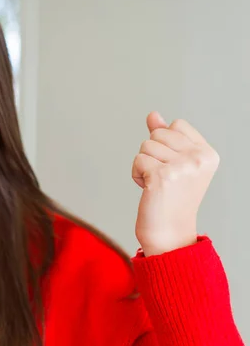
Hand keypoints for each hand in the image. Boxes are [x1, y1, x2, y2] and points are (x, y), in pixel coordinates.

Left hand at [132, 111, 219, 255]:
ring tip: (157, 184)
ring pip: (145, 146)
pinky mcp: (162, 175)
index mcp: (208, 153)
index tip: (173, 167)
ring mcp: (182, 167)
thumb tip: (153, 114)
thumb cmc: (170, 196)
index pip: (176, 125)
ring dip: (143, 165)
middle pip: (158, 133)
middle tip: (163, 177)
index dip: (165, 143)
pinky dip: (136, 174)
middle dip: (152, 153)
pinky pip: (138, 160)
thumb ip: (165, 137)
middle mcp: (199, 158)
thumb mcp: (174, 162)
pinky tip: (149, 189)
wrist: (168, 231)